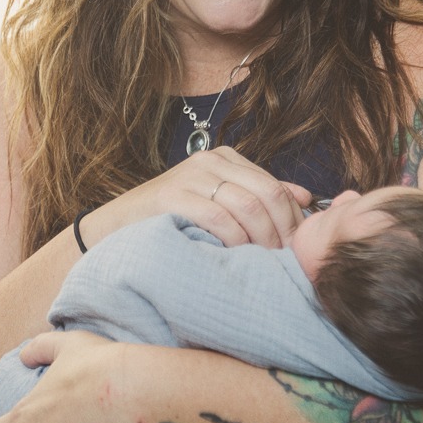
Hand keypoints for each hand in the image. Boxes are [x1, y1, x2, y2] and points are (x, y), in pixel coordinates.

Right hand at [84, 146, 310, 248]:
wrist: (116, 228)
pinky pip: (218, 218)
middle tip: (286, 261)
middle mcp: (209, 161)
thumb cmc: (172, 221)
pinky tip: (237, 257)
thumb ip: (258, 197)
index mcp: (226, 159)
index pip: (276, 185)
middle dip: (284, 231)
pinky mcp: (171, 196)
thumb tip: (306, 197)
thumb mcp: (218, 203)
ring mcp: (189, 176)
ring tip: (265, 263)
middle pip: (267, 194)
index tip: (300, 249)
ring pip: (248, 206)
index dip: (294, 219)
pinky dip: (235, 241)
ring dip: (263, 239)